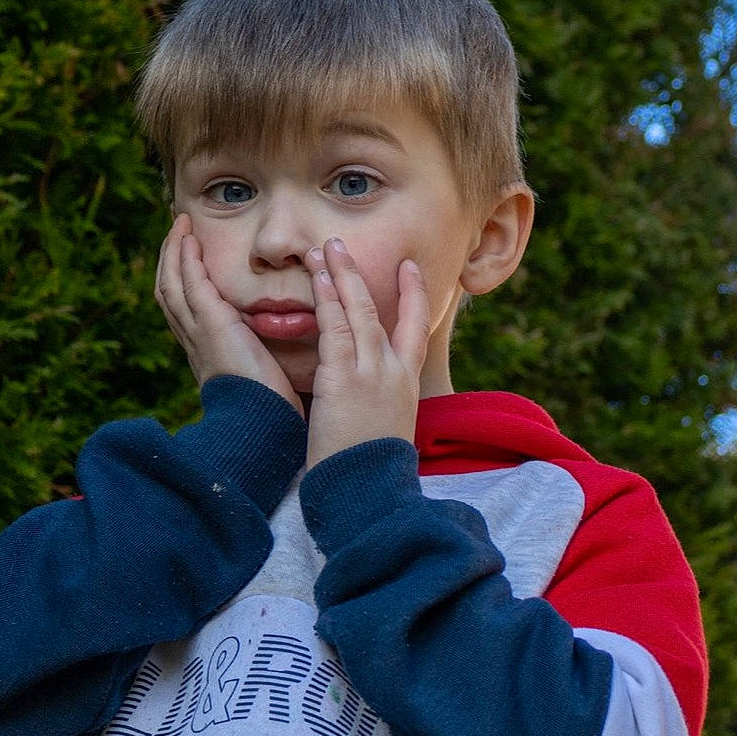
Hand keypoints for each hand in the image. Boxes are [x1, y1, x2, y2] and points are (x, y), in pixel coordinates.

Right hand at [154, 213, 304, 417]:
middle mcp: (194, 341)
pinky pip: (190, 284)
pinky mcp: (211, 325)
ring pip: (171, 285)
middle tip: (177, 232)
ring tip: (180, 226)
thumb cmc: (269, 405)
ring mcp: (198, 332)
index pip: (183, 308)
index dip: (182, 279)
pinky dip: (186, 260)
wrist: (261, 424)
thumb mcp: (261, 371)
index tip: (188, 255)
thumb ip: (260, 350)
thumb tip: (276, 337)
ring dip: (173, 252)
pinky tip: (191, 240)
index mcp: (205, 352)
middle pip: (168, 292)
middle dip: (170, 260)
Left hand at [304, 237, 430, 469]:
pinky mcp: (344, 377)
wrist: (368, 491)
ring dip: (340, 275)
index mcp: (406, 385)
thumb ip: (379, 405)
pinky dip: (328, 300)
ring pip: (358, 310)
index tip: (410, 269)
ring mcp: (371, 371)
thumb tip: (371, 400)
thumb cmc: (369, 471)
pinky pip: (335, 328)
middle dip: (362, 274)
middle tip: (345, 243)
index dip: (414, 295)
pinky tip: (320, 278)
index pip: (416, 329)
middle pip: (382, 309)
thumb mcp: (386, 430)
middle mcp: (393, 371)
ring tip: (325, 247)